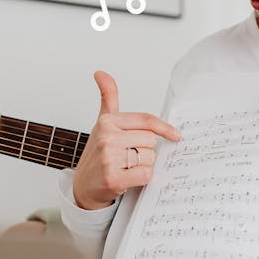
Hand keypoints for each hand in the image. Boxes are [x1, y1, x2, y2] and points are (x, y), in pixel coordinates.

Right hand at [72, 71, 180, 209]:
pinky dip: (142, 177)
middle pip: (151, 141)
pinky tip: (129, 177)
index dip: (164, 128)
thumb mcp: (103, 123)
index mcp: (108, 121)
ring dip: (143, 165)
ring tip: (126, 167)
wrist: (83, 185)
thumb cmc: (97, 153)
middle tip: (129, 156)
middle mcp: (107, 137)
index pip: (146, 121)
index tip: (175, 135)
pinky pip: (145, 174)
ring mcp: (109, 158)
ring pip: (149, 158)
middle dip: (145, 150)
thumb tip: (101, 73)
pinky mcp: (113, 178)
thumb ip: (108, 97)